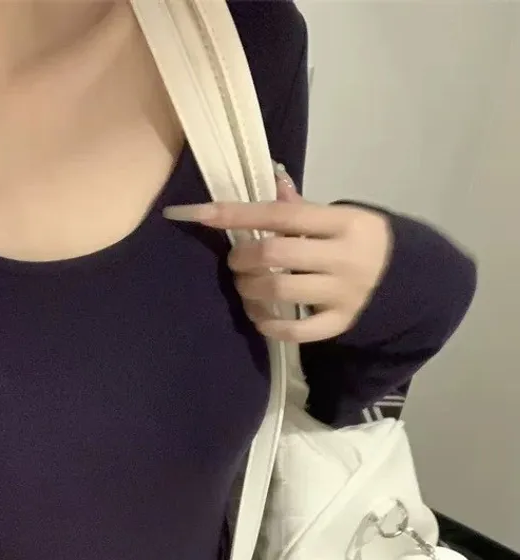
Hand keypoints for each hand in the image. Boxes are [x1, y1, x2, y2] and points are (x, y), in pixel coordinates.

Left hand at [163, 169, 392, 343]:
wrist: (406, 278)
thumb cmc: (361, 242)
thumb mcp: (340, 217)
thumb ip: (302, 208)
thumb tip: (271, 180)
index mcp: (343, 222)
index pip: (282, 215)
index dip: (238, 215)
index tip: (203, 214)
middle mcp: (343, 257)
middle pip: (275, 254)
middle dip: (243, 257)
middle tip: (236, 261)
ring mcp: (342, 293)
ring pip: (279, 291)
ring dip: (249, 289)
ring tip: (245, 286)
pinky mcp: (340, 323)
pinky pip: (296, 330)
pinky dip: (269, 324)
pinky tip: (259, 315)